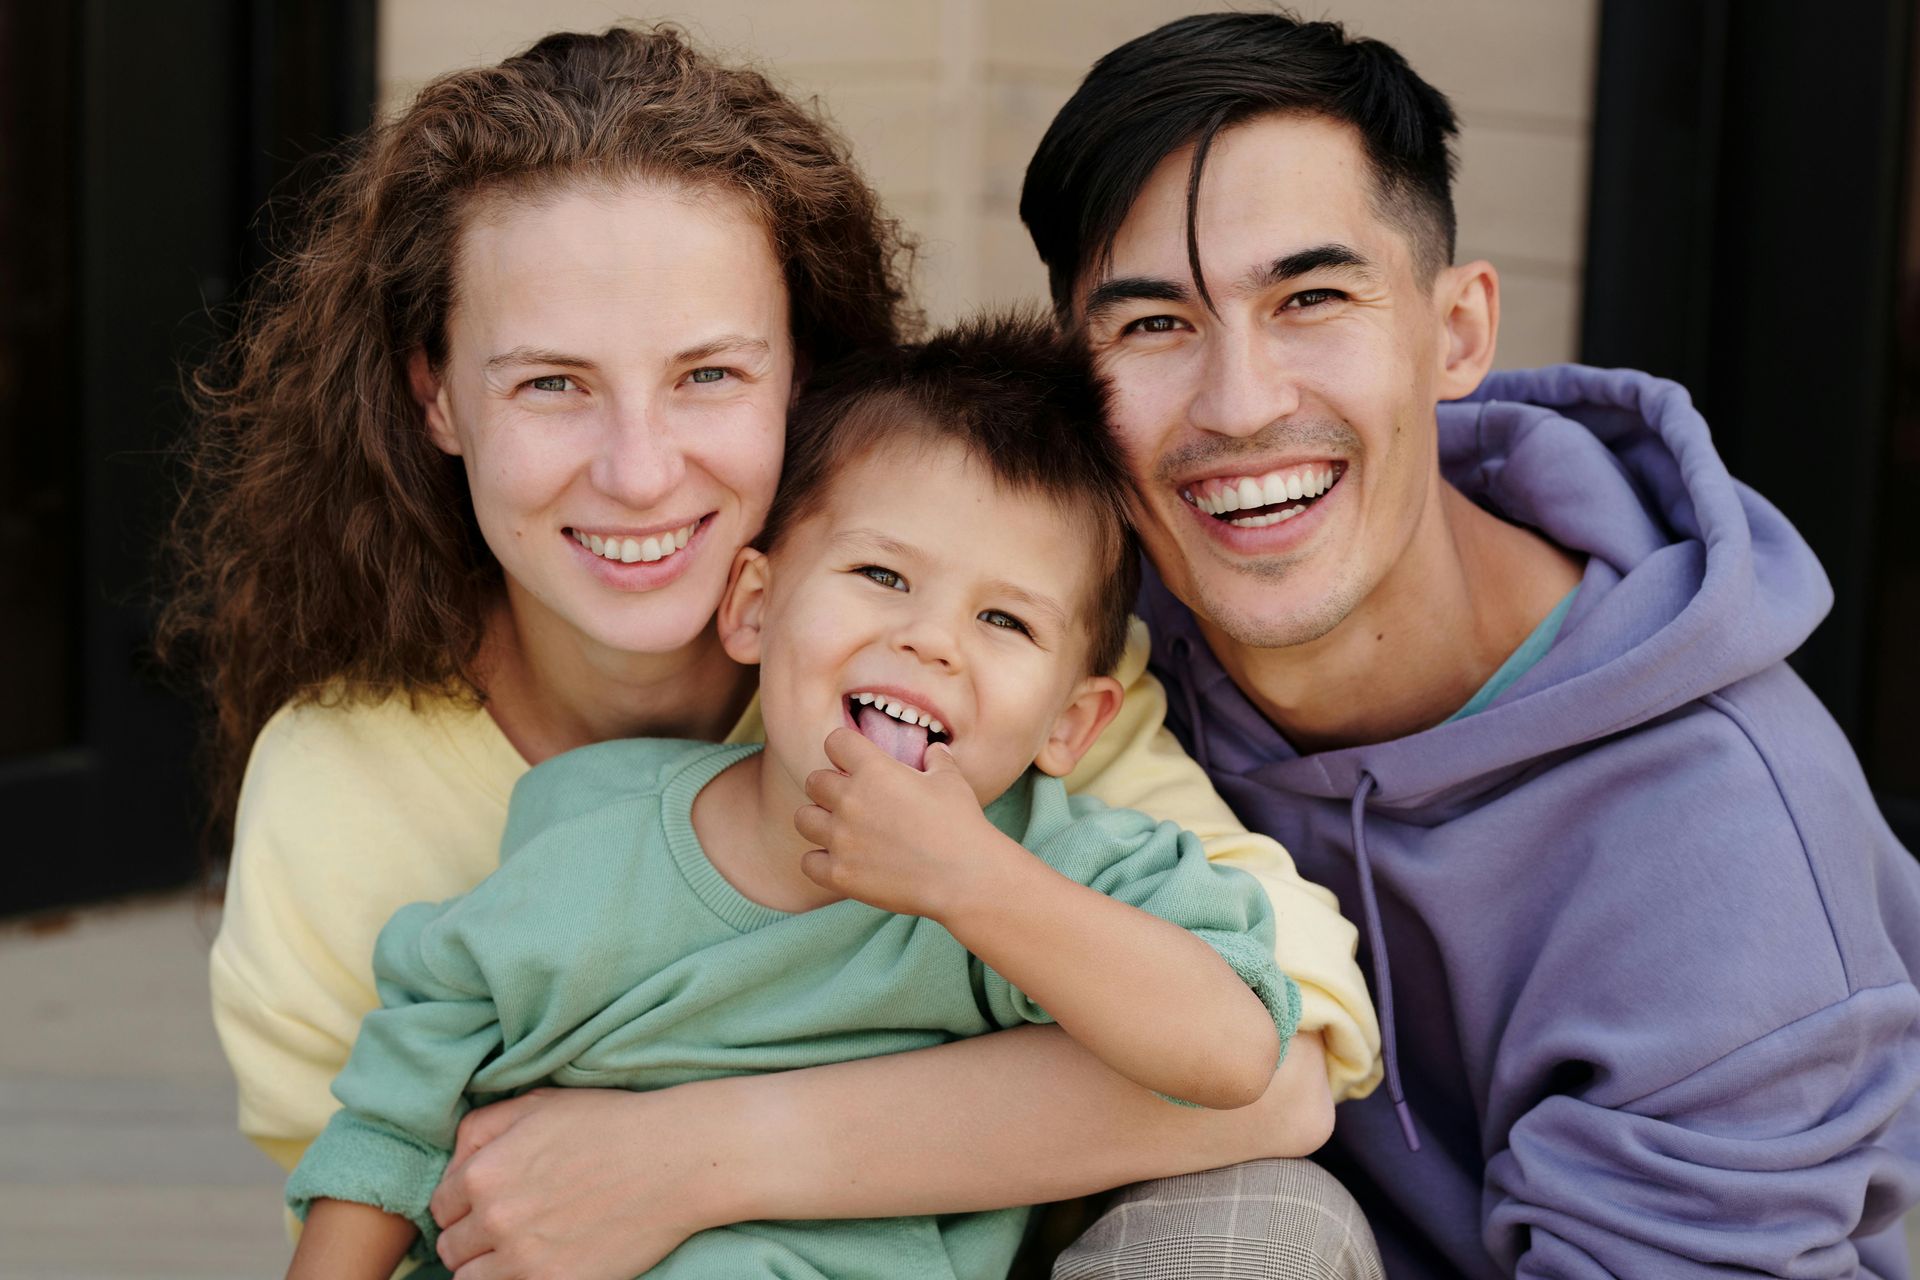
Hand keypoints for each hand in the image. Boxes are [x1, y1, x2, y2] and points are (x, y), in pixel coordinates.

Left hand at [428, 1086, 735, 1279]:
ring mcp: (524, 1260)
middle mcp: (495, 1219)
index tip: (490, 1201)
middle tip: (511, 1223)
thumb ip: (480, 1129)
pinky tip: (546, 1259)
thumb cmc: (610, 1125)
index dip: (463, 1204)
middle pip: (451, 1249)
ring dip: (490, 1266)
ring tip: (525, 1246)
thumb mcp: (538, 1104)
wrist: (675, 1159)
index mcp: (485, 1172)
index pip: (439, 1208)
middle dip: (472, 1237)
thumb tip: (453, 1162)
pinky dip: (519, 1279)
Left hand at [794, 729, 1021, 918]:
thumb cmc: (960, 825)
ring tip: (841, 830)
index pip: (835, 741)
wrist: (964, 877)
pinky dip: (820, 861)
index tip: (855, 763)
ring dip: (819, 821)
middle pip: (814, 781)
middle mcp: (850, 800)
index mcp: (874, 769)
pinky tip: (842, 861)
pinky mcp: (840, 874)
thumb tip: (934, 751)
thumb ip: (937, 760)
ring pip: (803, 819)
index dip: (844, 750)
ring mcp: (841, 839)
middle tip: (851, 801)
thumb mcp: (951, 781)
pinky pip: (808, 862)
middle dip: (829, 787)